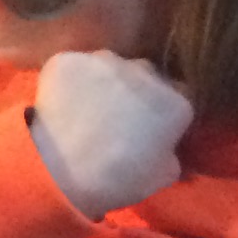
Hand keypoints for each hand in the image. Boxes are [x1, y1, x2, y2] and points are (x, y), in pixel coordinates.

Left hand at [30, 50, 193, 219]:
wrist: (59, 166)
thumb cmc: (118, 178)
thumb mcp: (164, 175)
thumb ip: (171, 149)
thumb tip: (164, 141)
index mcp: (175, 102)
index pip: (178, 95)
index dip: (163, 109)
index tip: (150, 123)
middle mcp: (143, 72)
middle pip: (145, 74)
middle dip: (136, 90)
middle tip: (118, 114)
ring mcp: (103, 61)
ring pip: (109, 65)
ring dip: (104, 80)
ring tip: (88, 105)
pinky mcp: (67, 59)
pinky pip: (75, 65)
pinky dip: (72, 79)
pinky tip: (64, 99)